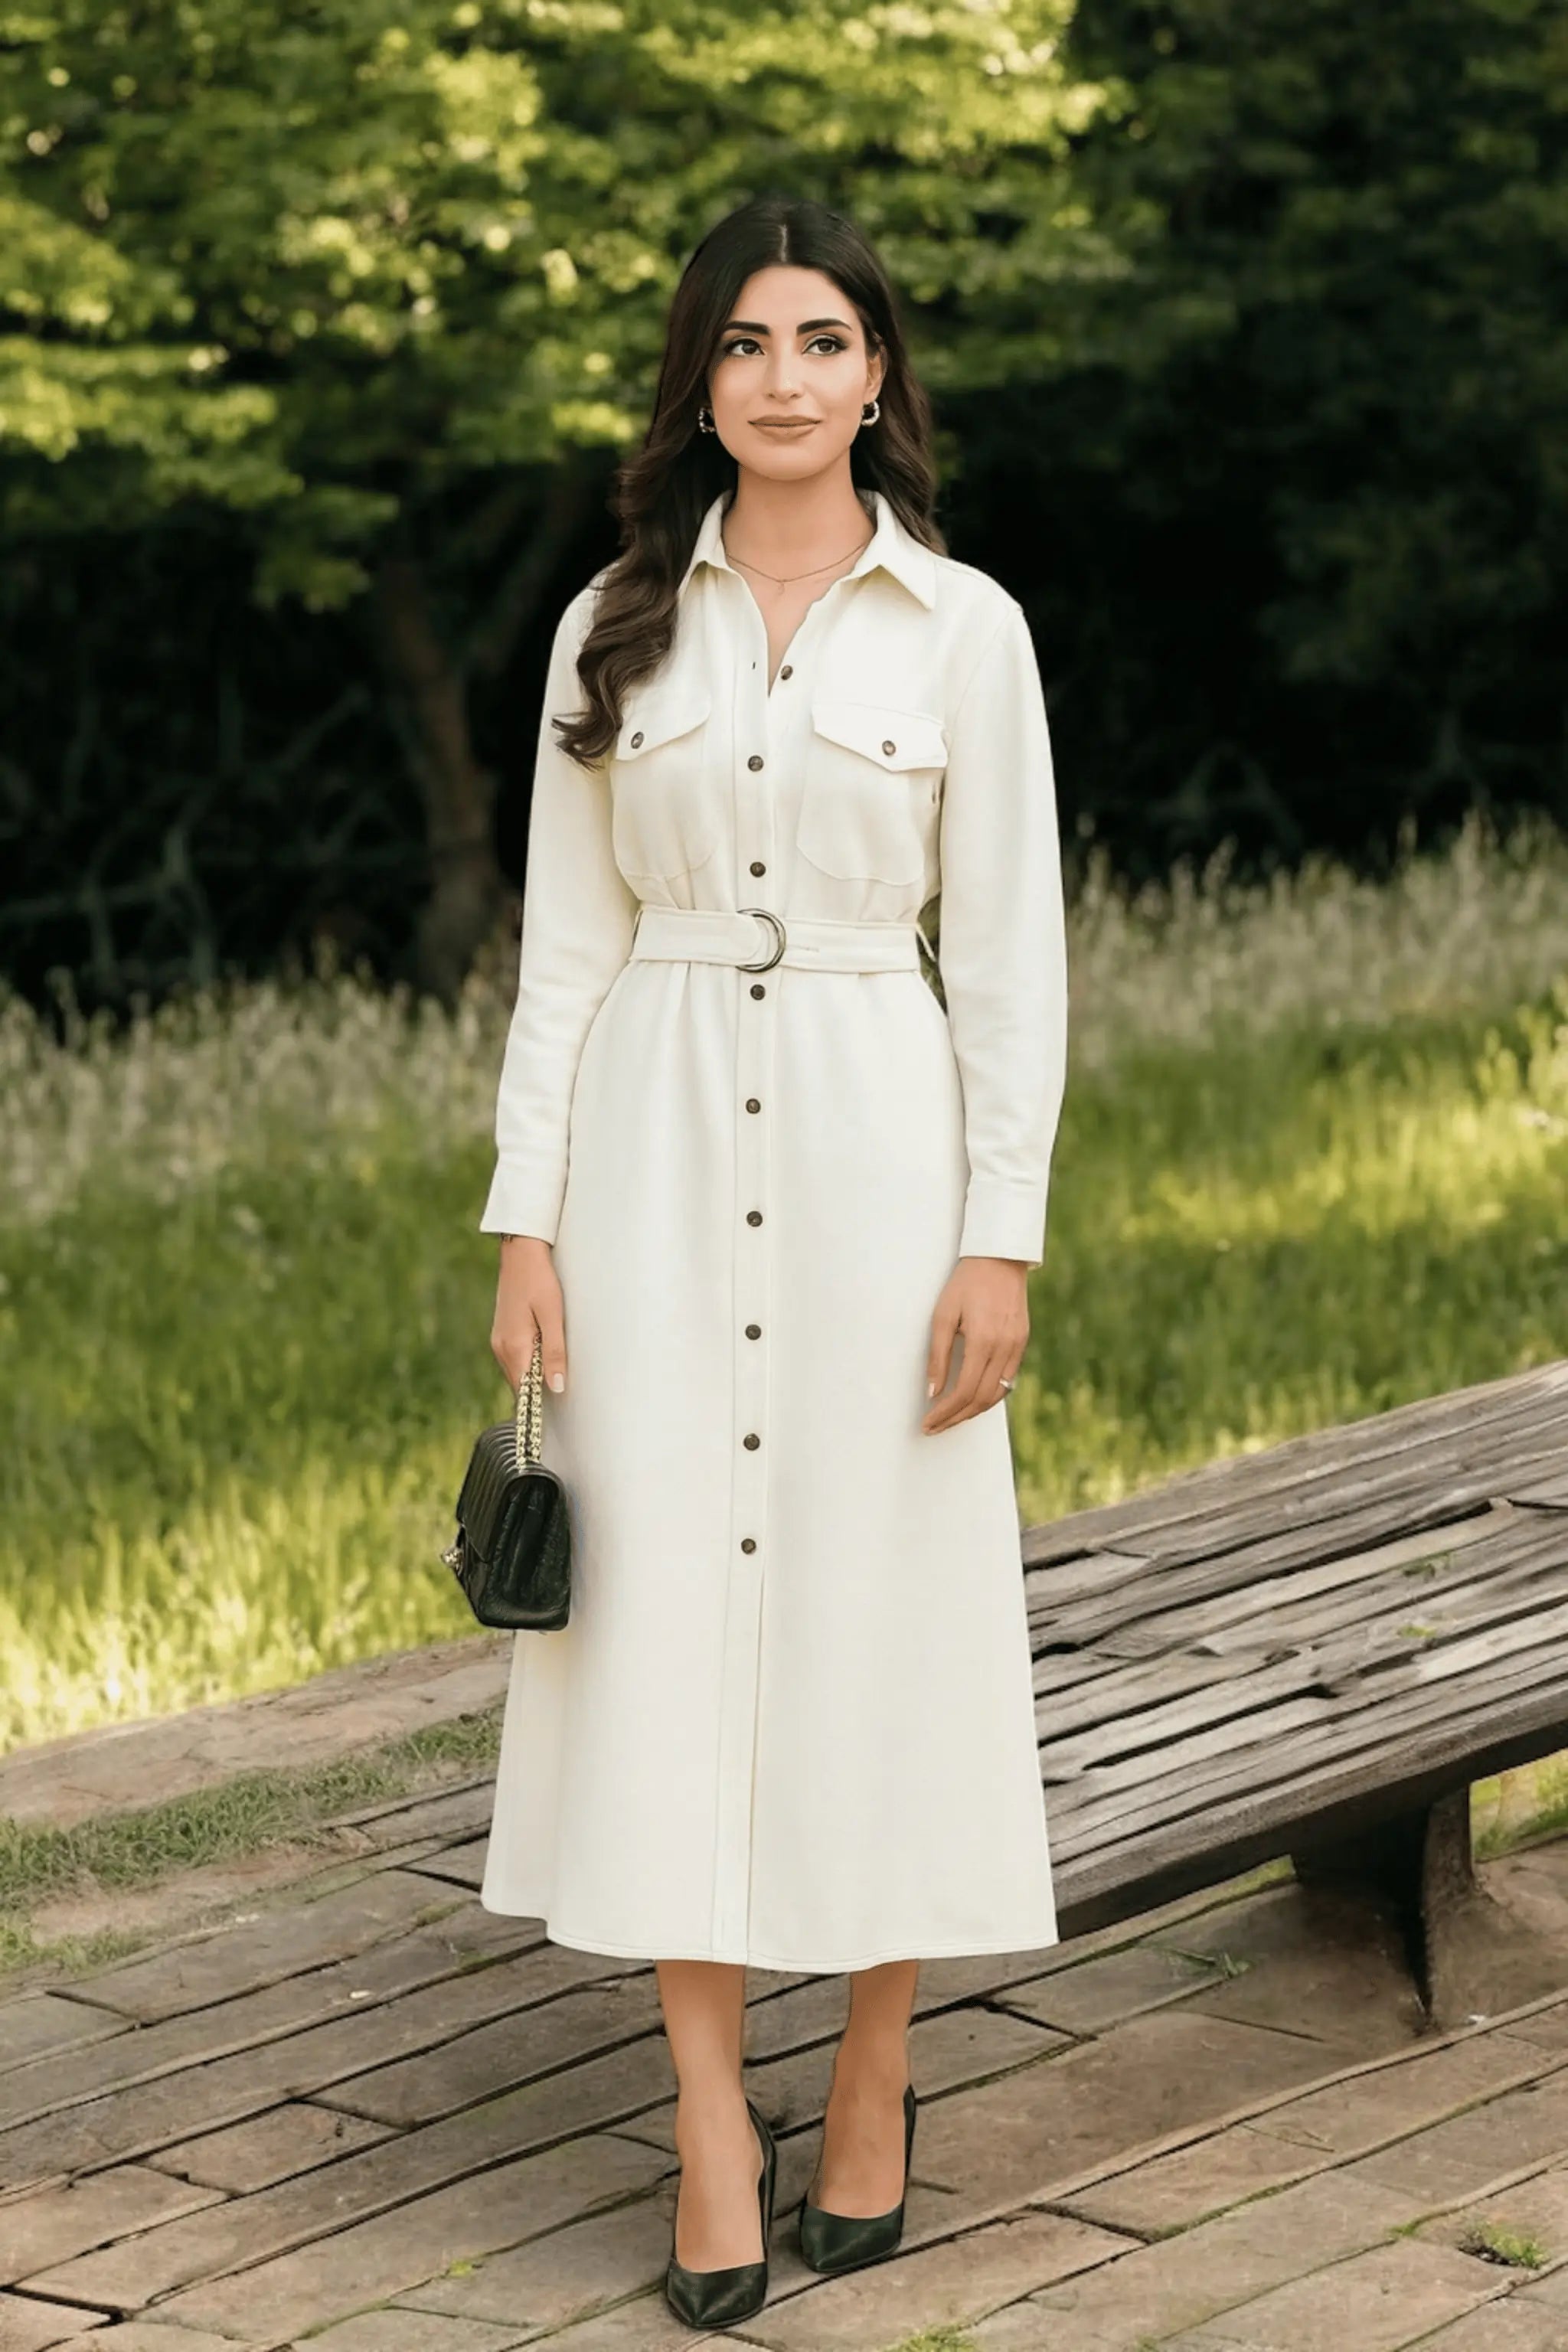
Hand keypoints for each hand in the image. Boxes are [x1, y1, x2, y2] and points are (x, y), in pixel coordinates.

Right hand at [491, 1235, 567, 1393]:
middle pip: (520, 1384)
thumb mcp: (553, 1316)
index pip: (524, 1391)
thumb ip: (554, 1353)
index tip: (558, 1408)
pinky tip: (544, 1346)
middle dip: (539, 1389)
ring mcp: (499, 1341)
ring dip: (535, 1373)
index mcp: (514, 1348)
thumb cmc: (540, 1282)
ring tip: (556, 1361)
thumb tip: (556, 1387)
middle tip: (564, 1385)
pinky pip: (516, 1358)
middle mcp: (501, 1348)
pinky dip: (530, 1360)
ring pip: (518, 1371)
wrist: (521, 1254)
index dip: (539, 1402)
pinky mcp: (502, 1333)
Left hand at [922, 1256, 1029, 1433]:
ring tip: (950, 1418)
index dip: (945, 1412)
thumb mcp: (942, 1316)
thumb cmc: (965, 1284)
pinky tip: (972, 1399)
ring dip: (973, 1411)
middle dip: (956, 1418)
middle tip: (934, 1427)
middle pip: (981, 1399)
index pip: (964, 1391)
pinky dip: (989, 1396)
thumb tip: (933, 1393)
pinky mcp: (1022, 1344)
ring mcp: (1017, 1347)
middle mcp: (1005, 1348)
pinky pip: (1008, 1381)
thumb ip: (938, 1356)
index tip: (927, 1422)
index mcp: (983, 1341)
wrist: (999, 1259)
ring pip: (997, 1395)